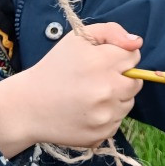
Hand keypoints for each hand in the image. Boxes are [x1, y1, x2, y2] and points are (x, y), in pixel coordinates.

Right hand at [0, 22, 142, 156]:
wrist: (28, 106)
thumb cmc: (55, 67)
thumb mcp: (78, 39)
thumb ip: (111, 32)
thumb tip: (136, 42)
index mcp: (102, 62)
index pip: (134, 55)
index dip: (120, 55)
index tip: (103, 60)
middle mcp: (107, 90)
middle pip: (136, 81)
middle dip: (121, 77)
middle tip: (98, 78)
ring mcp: (105, 115)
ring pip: (128, 103)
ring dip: (116, 97)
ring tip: (91, 94)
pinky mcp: (101, 134)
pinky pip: (117, 121)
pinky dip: (107, 116)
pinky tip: (87, 111)